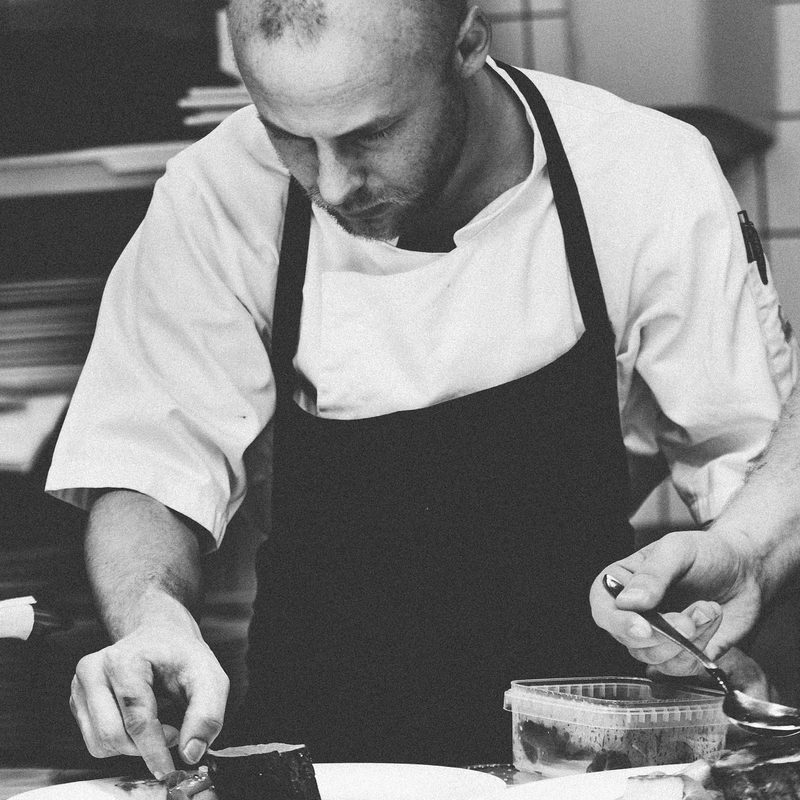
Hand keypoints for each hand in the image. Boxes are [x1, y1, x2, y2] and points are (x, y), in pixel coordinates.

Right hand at [70, 624, 228, 778]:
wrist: (159, 636)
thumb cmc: (182, 655)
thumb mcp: (209, 676)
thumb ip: (207, 714)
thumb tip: (191, 752)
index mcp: (124, 659)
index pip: (136, 719)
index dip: (155, 750)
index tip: (170, 770)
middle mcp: (93, 670)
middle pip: (113, 736)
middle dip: (146, 746)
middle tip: (172, 732)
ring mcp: (80, 686)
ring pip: (101, 744)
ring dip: (133, 746)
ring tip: (156, 721)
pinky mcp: (78, 701)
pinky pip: (96, 742)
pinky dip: (121, 741)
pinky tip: (138, 720)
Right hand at [590, 529, 763, 677]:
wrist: (745, 570)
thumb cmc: (706, 553)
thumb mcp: (677, 550)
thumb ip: (652, 574)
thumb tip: (627, 602)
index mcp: (622, 582)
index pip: (603, 609)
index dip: (618, 622)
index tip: (644, 627)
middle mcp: (634, 613)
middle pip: (629, 639)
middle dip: (665, 634)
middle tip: (691, 617)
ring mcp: (657, 636)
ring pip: (654, 657)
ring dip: (687, 639)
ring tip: (707, 610)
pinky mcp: (680, 654)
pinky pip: (680, 667)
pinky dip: (700, 648)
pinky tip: (711, 620)